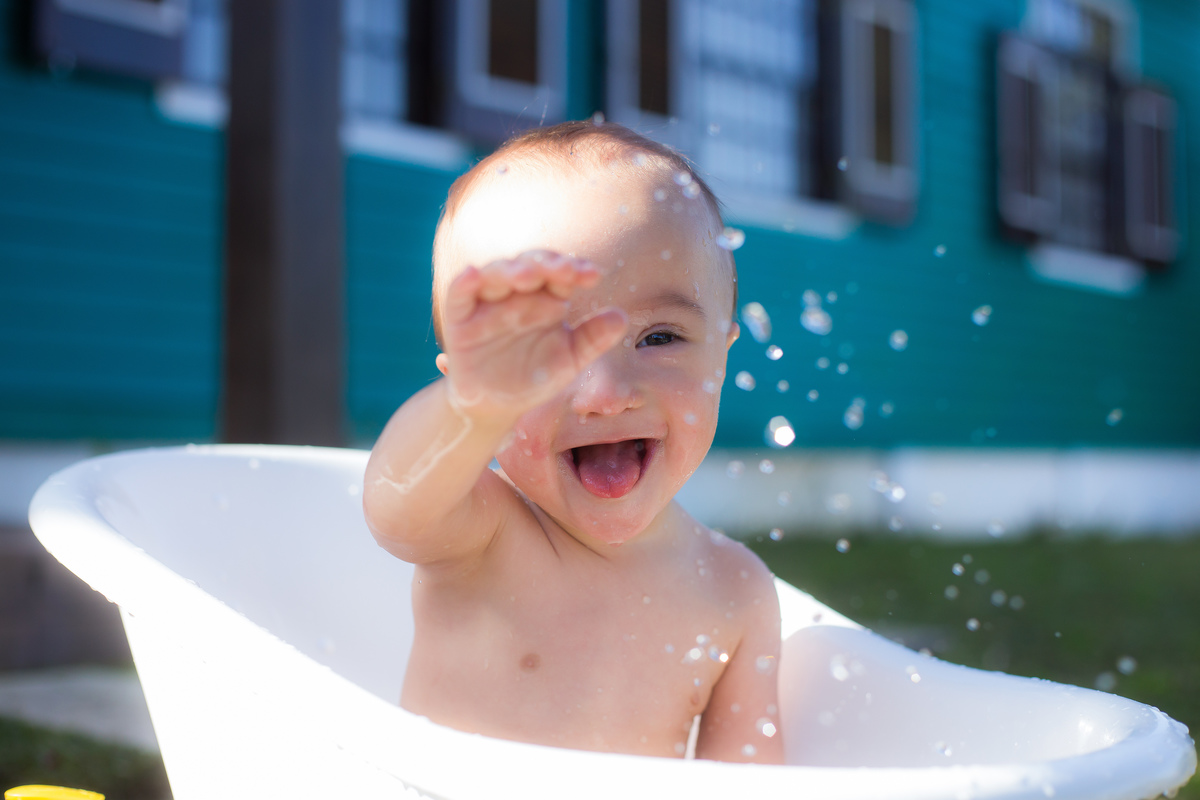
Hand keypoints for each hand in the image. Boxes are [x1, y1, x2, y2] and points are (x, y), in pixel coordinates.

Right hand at [440, 250, 627, 421]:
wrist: (498, 408)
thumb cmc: (535, 377)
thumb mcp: (570, 360)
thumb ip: (593, 339)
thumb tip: (621, 317)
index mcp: (546, 298)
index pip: (561, 273)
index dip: (575, 269)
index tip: (592, 275)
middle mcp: (517, 293)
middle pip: (531, 265)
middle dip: (547, 264)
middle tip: (565, 270)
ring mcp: (487, 302)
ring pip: (497, 272)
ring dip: (511, 269)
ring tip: (527, 275)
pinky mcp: (459, 317)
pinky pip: (459, 293)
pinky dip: (464, 281)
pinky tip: (473, 274)